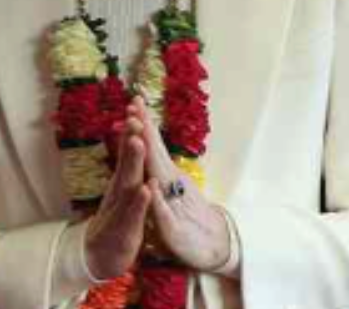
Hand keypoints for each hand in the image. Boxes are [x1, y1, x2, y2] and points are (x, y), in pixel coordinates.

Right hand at [83, 115, 152, 279]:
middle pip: (127, 161)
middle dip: (131, 138)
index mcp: (124, 180)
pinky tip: (145, 188)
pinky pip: (134, 213)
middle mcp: (121, 190)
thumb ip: (127, 163)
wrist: (103, 256)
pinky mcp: (127, 229)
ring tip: (137, 142)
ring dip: (133, 163)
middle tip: (134, 116)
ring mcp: (122, 209)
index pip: (130, 150)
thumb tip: (131, 135)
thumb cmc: (119, 219)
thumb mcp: (124, 188)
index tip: (136, 104)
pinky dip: (140, 201)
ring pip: (128, 183)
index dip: (133, 128)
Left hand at [132, 96, 230, 270]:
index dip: (143, 126)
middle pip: (156, 154)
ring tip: (140, 134)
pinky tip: (150, 186)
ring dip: (150, 156)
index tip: (134, 102)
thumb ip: (162, 171)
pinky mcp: (173, 229)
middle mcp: (172, 185)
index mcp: (168, 177)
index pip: (153, 148)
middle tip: (135, 105)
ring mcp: (174, 204)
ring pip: (161, 178)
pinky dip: (157, 199)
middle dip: (145, 130)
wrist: (214, 246)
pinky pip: (163, 212)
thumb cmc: (190, 219)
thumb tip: (152, 149)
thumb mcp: (172, 192)